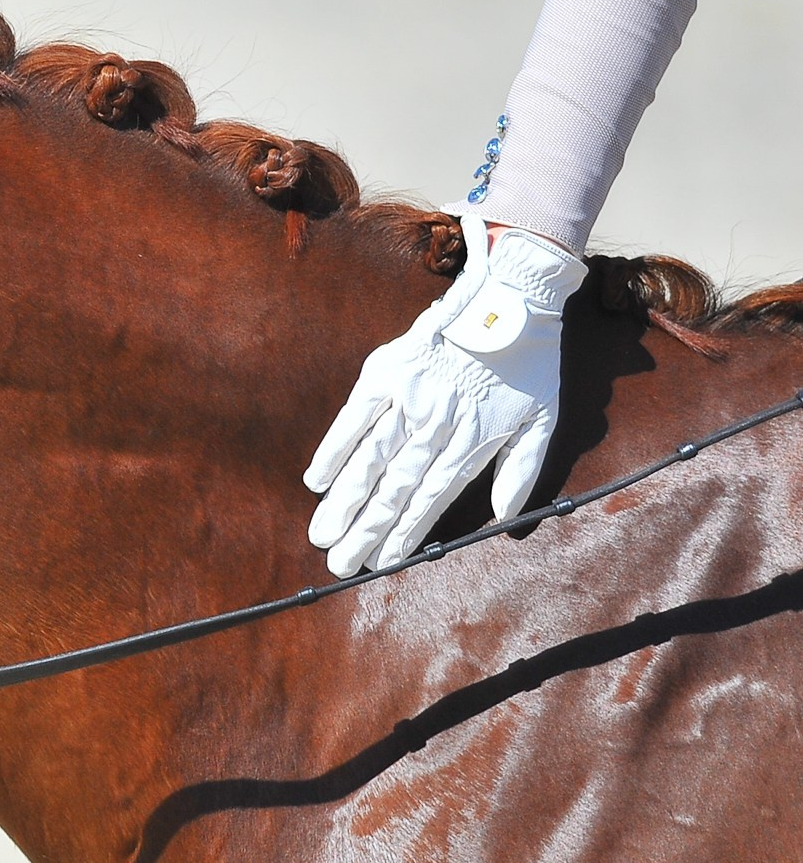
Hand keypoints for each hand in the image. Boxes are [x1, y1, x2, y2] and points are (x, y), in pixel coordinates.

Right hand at [304, 213, 585, 576]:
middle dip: (365, 530)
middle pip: (394, 489)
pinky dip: (335, 449)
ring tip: (323, 534)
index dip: (404, 534)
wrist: (513, 298)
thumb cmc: (531, 364)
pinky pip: (355, 417)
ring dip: (345, 502)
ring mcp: (409, 398)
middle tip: (339, 564)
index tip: (381, 564)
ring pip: (372, 460)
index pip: (431, 499)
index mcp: (474, 440)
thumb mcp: (545, 419)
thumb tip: (505, 520)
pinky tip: (318, 481)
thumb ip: (522, 471)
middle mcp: (438, 424)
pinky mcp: (387, 371)